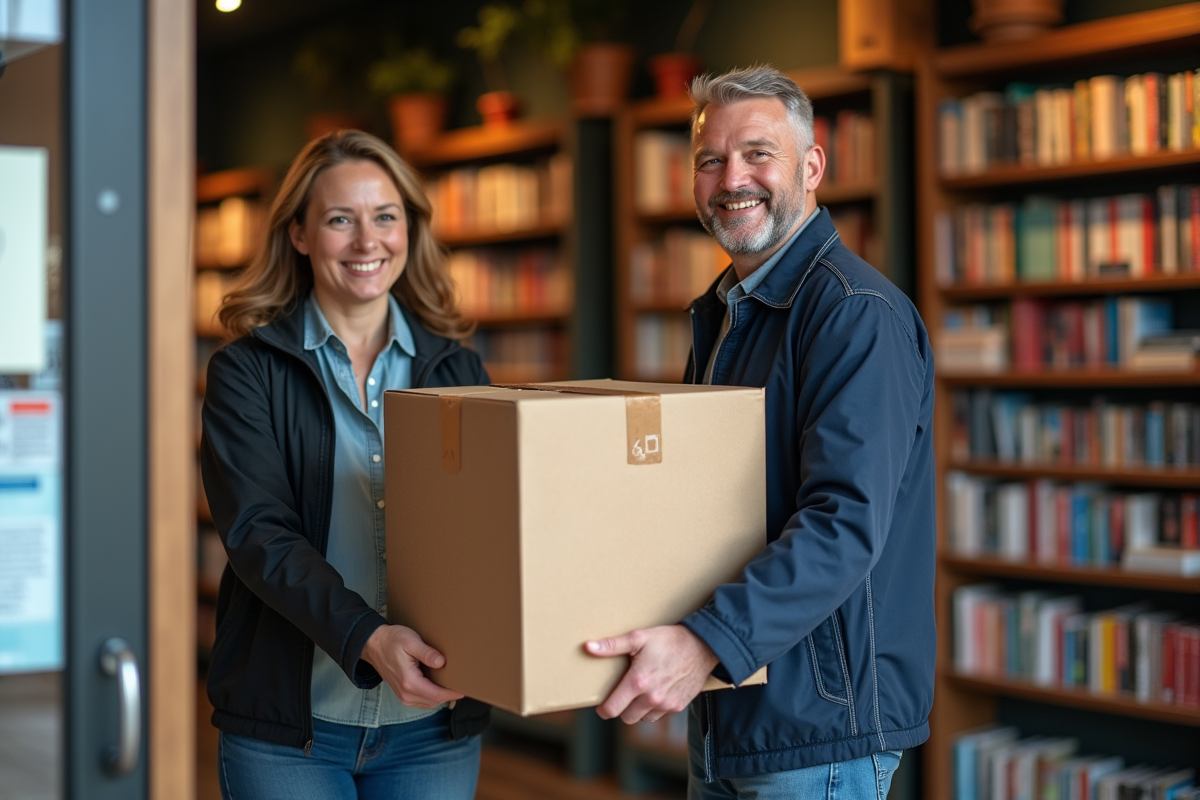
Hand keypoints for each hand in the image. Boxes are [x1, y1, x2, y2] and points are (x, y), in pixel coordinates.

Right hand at [361, 624, 463, 708]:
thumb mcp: (411, 642)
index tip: (466, 687)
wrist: (374, 645)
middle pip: (435, 701)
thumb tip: (442, 662)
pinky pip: (423, 701)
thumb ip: (427, 653)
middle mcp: (406, 694)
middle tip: (464, 682)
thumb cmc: (392, 640)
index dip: (453, 693)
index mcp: (409, 682)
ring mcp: (404, 696)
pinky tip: (439, 684)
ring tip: (453, 683)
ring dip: (442, 696)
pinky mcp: (403, 694)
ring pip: (430, 703)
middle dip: (450, 694)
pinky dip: (433, 695)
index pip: (437, 695)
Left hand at [585, 625, 719, 723]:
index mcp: (638, 682)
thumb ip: (612, 645)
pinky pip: (659, 715)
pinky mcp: (678, 706)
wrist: (702, 646)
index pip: (612, 709)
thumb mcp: (638, 637)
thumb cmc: (669, 640)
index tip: (602, 705)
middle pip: (626, 717)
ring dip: (638, 710)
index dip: (604, 709)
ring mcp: (666, 704)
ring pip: (643, 718)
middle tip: (623, 694)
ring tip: (640, 692)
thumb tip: (588, 647)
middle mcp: (651, 697)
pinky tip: (656, 692)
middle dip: (622, 708)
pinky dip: (654, 709)